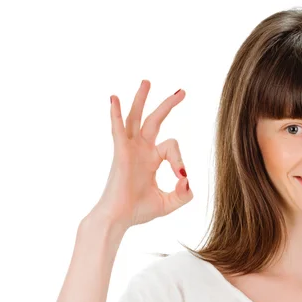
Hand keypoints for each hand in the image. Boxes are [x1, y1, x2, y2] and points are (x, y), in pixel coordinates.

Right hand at [91, 80, 191, 229]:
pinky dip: (116, 114)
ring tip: (147, 82)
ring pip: (136, 118)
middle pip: (154, 120)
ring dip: (142, 99)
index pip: (172, 146)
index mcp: (151, 158)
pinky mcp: (120, 153)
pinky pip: (118, 129)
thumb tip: (188, 179)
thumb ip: (184, 194)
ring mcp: (129, 150)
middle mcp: (141, 150)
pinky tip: (114, 98)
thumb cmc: (138, 211)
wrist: (118, 220)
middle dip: (167, 105)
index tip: (181, 177)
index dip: (179, 160)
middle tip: (182, 91)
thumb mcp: (169, 203)